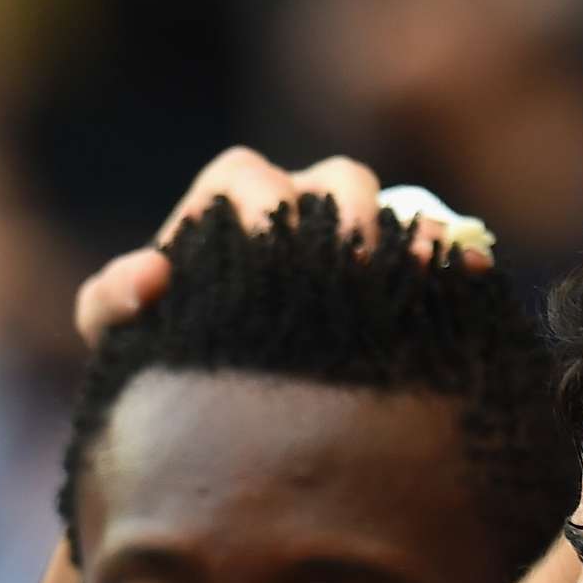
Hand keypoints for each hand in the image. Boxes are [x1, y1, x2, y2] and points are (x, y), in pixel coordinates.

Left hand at [76, 146, 496, 344]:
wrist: (204, 406)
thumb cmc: (155, 350)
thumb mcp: (117, 331)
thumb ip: (110, 298)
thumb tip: (151, 273)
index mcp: (229, 201)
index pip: (250, 176)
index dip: (264, 200)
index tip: (268, 247)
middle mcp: (297, 210)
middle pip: (338, 182)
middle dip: (349, 215)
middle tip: (351, 263)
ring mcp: (349, 245)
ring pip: (394, 209)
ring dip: (407, 233)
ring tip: (415, 270)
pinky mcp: (390, 282)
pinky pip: (432, 251)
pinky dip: (452, 255)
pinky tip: (471, 274)